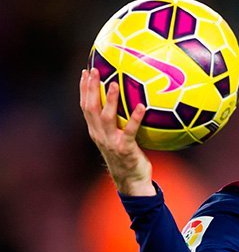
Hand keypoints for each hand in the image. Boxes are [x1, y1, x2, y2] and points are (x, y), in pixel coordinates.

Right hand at [80, 68, 155, 195]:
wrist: (131, 182)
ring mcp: (111, 142)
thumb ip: (117, 124)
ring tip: (114, 83)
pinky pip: (130, 130)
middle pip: (90, 108)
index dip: (84, 89)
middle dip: (91, 88)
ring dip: (110, 99)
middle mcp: (99, 135)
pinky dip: (135, 118)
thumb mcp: (116, 139)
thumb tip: (130, 103)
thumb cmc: (127, 158)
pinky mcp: (125, 148)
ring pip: (106, 117)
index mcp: (95, 132)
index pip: (85, 106)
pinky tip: (142, 106)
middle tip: (95, 70)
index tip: (85, 71)